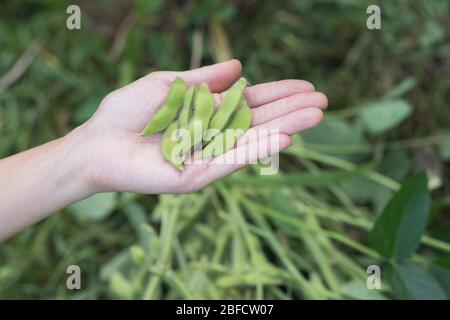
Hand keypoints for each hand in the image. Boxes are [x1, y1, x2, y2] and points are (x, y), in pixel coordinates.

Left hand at [74, 60, 326, 193]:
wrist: (98, 142)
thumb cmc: (128, 112)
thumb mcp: (169, 85)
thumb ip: (205, 79)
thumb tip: (241, 66)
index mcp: (209, 113)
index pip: (252, 103)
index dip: (279, 94)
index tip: (307, 87)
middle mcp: (214, 135)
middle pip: (259, 121)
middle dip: (291, 111)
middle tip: (324, 101)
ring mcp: (209, 158)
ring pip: (252, 141)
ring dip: (285, 128)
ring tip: (315, 116)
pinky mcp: (198, 177)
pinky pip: (231, 161)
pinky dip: (256, 150)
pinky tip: (283, 138)